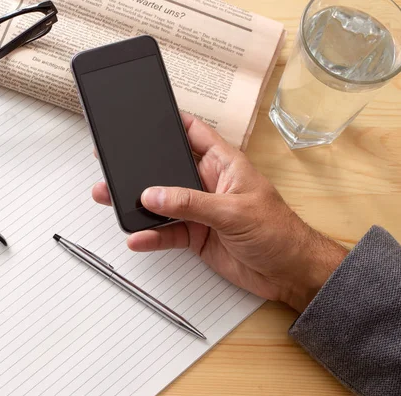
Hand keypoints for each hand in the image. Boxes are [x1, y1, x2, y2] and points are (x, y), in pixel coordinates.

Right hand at [92, 114, 347, 312]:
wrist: (289, 274)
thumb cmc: (278, 232)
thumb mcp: (234, 211)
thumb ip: (191, 202)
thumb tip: (155, 194)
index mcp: (224, 164)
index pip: (194, 133)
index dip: (171, 122)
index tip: (143, 116)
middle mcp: (208, 184)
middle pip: (169, 169)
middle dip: (142, 167)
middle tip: (114, 164)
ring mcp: (200, 211)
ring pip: (162, 202)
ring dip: (139, 203)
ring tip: (111, 199)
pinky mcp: (196, 236)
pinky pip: (167, 232)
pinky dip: (151, 235)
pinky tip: (137, 237)